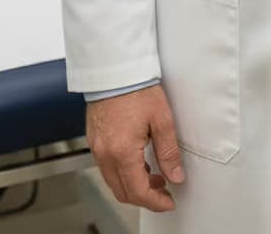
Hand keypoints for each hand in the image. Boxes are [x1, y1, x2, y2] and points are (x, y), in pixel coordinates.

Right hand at [86, 83, 184, 211]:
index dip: (155, 202)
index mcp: (122, 152)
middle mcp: (105, 154)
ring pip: (113, 181)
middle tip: (164, 192)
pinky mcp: (94, 139)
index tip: (169, 201)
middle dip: (145, 197)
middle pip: (122, 192)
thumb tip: (176, 176)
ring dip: (133, 185)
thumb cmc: (137, 88)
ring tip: (154, 176)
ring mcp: (96, 148)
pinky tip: (138, 162)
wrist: (115, 68)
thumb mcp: (162, 119)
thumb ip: (169, 152)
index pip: (138, 191)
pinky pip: (107, 167)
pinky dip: (123, 173)